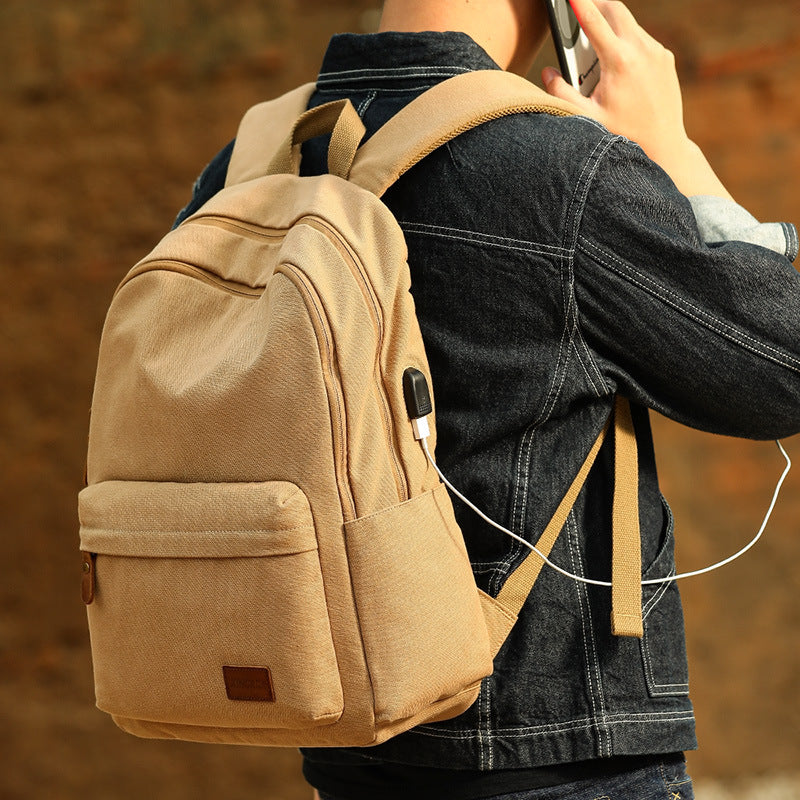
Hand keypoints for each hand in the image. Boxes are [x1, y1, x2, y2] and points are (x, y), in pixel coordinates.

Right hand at [542, 0, 732, 198]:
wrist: (664, 144)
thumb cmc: (623, 135)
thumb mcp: (587, 118)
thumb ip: (562, 94)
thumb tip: (549, 72)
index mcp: (620, 62)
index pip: (594, 21)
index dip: (579, 3)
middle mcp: (643, 50)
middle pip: (616, 10)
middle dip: (597, 4)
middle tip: (582, 8)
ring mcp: (658, 52)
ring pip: (630, 24)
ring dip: (611, 27)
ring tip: (596, 48)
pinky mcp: (666, 58)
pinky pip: (642, 39)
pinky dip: (626, 41)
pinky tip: (617, 64)